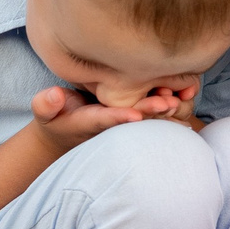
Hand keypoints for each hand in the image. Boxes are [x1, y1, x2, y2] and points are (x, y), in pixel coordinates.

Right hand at [26, 83, 182, 153]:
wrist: (67, 133)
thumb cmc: (56, 117)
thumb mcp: (45, 112)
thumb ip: (46, 104)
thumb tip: (54, 95)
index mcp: (91, 122)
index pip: (105, 120)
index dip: (119, 117)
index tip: (135, 115)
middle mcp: (111, 125)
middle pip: (132, 119)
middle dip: (150, 111)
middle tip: (168, 102)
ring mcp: (122, 122)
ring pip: (146, 117)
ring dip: (163, 110)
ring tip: (180, 99)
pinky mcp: (131, 115)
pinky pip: (152, 114)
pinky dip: (167, 109)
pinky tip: (184, 101)